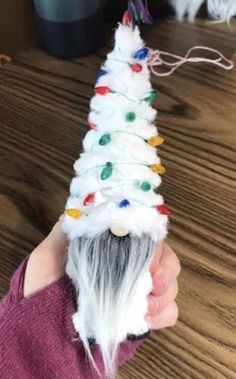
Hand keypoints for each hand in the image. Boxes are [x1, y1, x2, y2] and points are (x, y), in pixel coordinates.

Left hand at [24, 219, 180, 332]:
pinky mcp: (141, 319)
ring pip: (170, 286)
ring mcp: (137, 295)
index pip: (147, 239)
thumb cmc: (42, 290)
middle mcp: (129, 270)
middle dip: (165, 271)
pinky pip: (169, 313)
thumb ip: (63, 232)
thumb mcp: (48, 256)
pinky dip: (164, 314)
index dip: (154, 247)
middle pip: (166, 261)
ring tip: (145, 305)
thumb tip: (79, 209)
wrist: (43, 331)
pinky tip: (147, 317)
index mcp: (113, 251)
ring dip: (165, 294)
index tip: (148, 258)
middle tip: (152, 282)